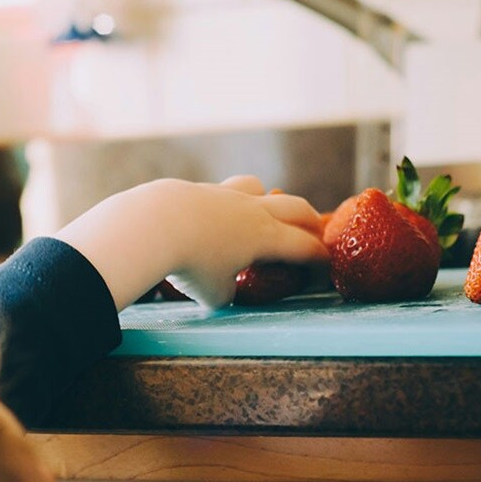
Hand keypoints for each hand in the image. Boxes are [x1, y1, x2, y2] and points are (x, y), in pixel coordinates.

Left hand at [54, 176, 327, 309]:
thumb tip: (224, 291)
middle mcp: (253, 211)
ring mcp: (225, 195)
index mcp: (266, 237)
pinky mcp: (199, 190)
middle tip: (315, 232)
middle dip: (309, 221)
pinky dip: (228, 203)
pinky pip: (223, 191)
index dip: (320, 258)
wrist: (154, 225)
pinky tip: (214, 216)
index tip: (326, 266)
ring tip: (263, 213)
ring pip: (258, 188)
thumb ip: (226, 293)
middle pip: (295, 207)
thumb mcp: (214, 294)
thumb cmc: (190, 264)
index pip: (305, 246)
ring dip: (268, 199)